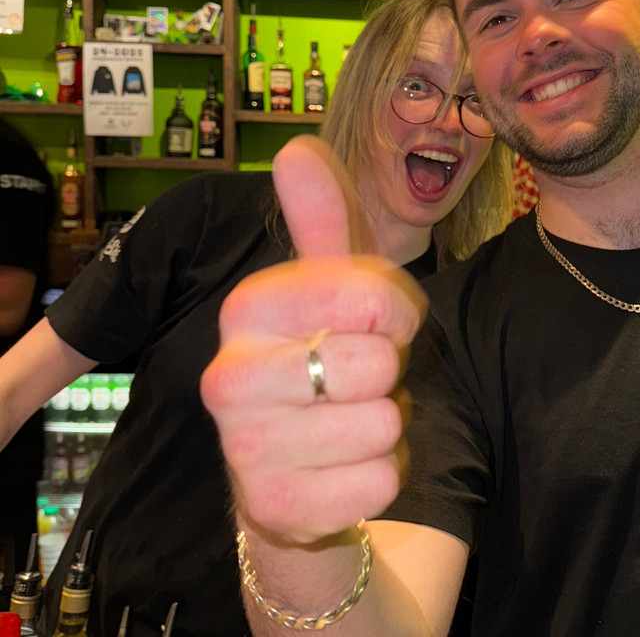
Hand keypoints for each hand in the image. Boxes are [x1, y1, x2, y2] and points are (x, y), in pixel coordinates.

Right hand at [201, 136, 426, 544]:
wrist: (294, 466)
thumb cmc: (323, 356)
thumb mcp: (331, 285)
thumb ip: (323, 218)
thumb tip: (296, 147)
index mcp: (246, 308)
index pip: (373, 296)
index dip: (397, 312)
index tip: (376, 324)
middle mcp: (227, 376)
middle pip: (378, 365)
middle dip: (387, 375)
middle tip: (354, 381)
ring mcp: (245, 449)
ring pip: (383, 426)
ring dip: (385, 428)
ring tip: (346, 422)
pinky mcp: (276, 507)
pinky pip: (381, 481)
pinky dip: (381, 477)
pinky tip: (342, 468)